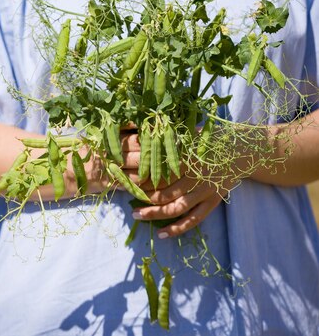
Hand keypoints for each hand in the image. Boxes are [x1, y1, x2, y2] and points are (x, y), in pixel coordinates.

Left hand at [119, 131, 233, 238]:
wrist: (243, 150)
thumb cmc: (210, 138)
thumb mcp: (190, 132)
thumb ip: (170, 137)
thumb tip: (142, 133)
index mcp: (188, 157)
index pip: (158, 171)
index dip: (139, 177)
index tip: (123, 178)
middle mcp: (195, 176)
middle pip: (164, 191)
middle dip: (141, 196)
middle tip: (123, 197)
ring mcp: (205, 192)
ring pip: (176, 208)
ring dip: (155, 214)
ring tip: (136, 215)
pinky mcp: (213, 202)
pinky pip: (194, 220)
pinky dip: (177, 229)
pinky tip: (162, 234)